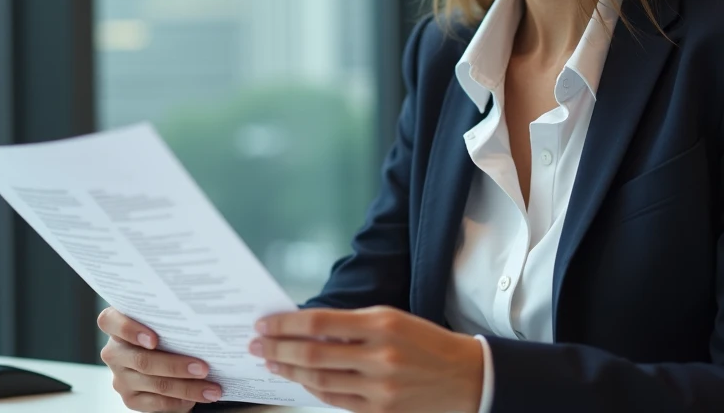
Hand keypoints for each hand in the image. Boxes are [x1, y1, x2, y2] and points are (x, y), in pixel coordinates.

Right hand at [98, 306, 223, 411]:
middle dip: (176, 366)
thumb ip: (168, 317)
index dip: (129, 330)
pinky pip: (156, 403)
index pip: (110, 322)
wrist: (159, 352)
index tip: (154, 339)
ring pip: (155, 384)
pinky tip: (197, 397)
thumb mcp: (161, 318)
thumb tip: (202, 322)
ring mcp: (120, 377)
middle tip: (203, 368)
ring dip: (187, 388)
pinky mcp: (130, 398)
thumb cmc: (164, 329)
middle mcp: (114, 352)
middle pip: (142, 360)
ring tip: (211, 388)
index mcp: (115, 324)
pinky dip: (179, 401)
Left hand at [250, 306, 483, 412]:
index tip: (264, 324)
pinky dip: (313, 390)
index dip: (286, 324)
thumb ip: (350, 325)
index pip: (319, 322)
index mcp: (381, 324)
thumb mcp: (391, 320)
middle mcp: (380, 356)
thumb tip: (305, 327)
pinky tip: (300, 380)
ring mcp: (381, 389)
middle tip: (256, 345)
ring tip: (272, 363)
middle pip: (312, 354)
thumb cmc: (425, 342)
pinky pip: (336, 401)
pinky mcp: (381, 412)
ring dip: (289, 371)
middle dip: (277, 350)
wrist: (467, 378)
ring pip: (319, 381)